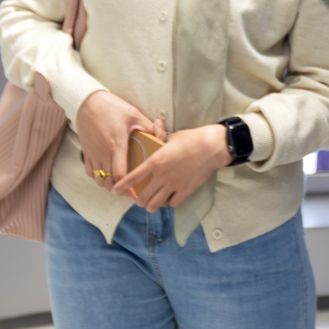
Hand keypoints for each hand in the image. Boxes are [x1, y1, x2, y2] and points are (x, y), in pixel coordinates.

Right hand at [74, 91, 160, 191]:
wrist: (88, 103)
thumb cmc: (113, 108)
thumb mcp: (135, 115)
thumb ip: (149, 127)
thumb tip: (162, 136)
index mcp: (117, 145)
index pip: (120, 174)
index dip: (127, 187)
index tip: (135, 193)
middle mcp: (103, 153)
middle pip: (109, 182)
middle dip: (119, 189)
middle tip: (130, 190)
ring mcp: (93, 154)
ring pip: (98, 179)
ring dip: (108, 184)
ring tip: (119, 184)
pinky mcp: (86, 152)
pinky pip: (90, 172)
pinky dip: (97, 177)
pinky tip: (106, 175)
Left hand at [114, 124, 228, 210]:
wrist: (213, 147)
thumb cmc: (192, 139)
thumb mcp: (173, 135)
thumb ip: (161, 135)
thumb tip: (156, 124)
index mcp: (155, 162)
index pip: (132, 178)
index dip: (121, 186)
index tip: (115, 190)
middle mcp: (162, 177)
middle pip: (142, 197)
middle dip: (137, 199)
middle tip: (138, 196)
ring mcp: (174, 185)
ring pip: (155, 205)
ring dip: (151, 204)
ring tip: (151, 201)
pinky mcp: (186, 190)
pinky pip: (172, 203)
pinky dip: (168, 203)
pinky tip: (169, 198)